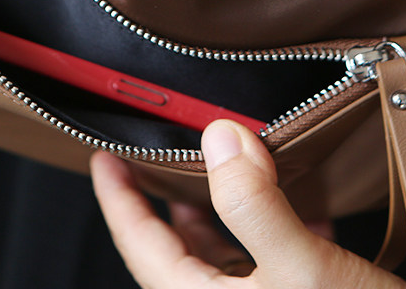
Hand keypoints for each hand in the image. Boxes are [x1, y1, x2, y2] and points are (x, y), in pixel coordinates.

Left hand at [91, 120, 405, 287]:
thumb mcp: (301, 266)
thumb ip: (253, 202)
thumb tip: (219, 140)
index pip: (140, 244)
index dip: (118, 197)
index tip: (103, 157)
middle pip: (178, 248)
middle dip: (172, 196)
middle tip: (164, 150)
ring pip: (223, 254)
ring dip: (224, 208)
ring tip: (227, 165)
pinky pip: (269, 264)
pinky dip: (274, 228)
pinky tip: (300, 200)